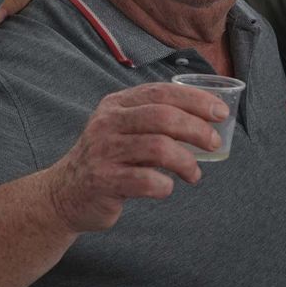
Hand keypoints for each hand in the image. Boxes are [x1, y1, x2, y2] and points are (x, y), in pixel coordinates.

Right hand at [41, 84, 226, 232]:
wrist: (64, 194)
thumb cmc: (109, 159)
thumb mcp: (125, 130)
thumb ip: (157, 121)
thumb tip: (208, 120)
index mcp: (116, 105)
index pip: (161, 92)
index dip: (195, 99)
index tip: (220, 112)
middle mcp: (107, 123)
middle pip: (163, 117)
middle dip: (197, 129)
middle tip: (214, 144)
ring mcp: (103, 151)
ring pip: (158, 147)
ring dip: (186, 162)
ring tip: (194, 174)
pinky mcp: (103, 181)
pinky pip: (146, 180)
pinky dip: (165, 185)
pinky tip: (167, 188)